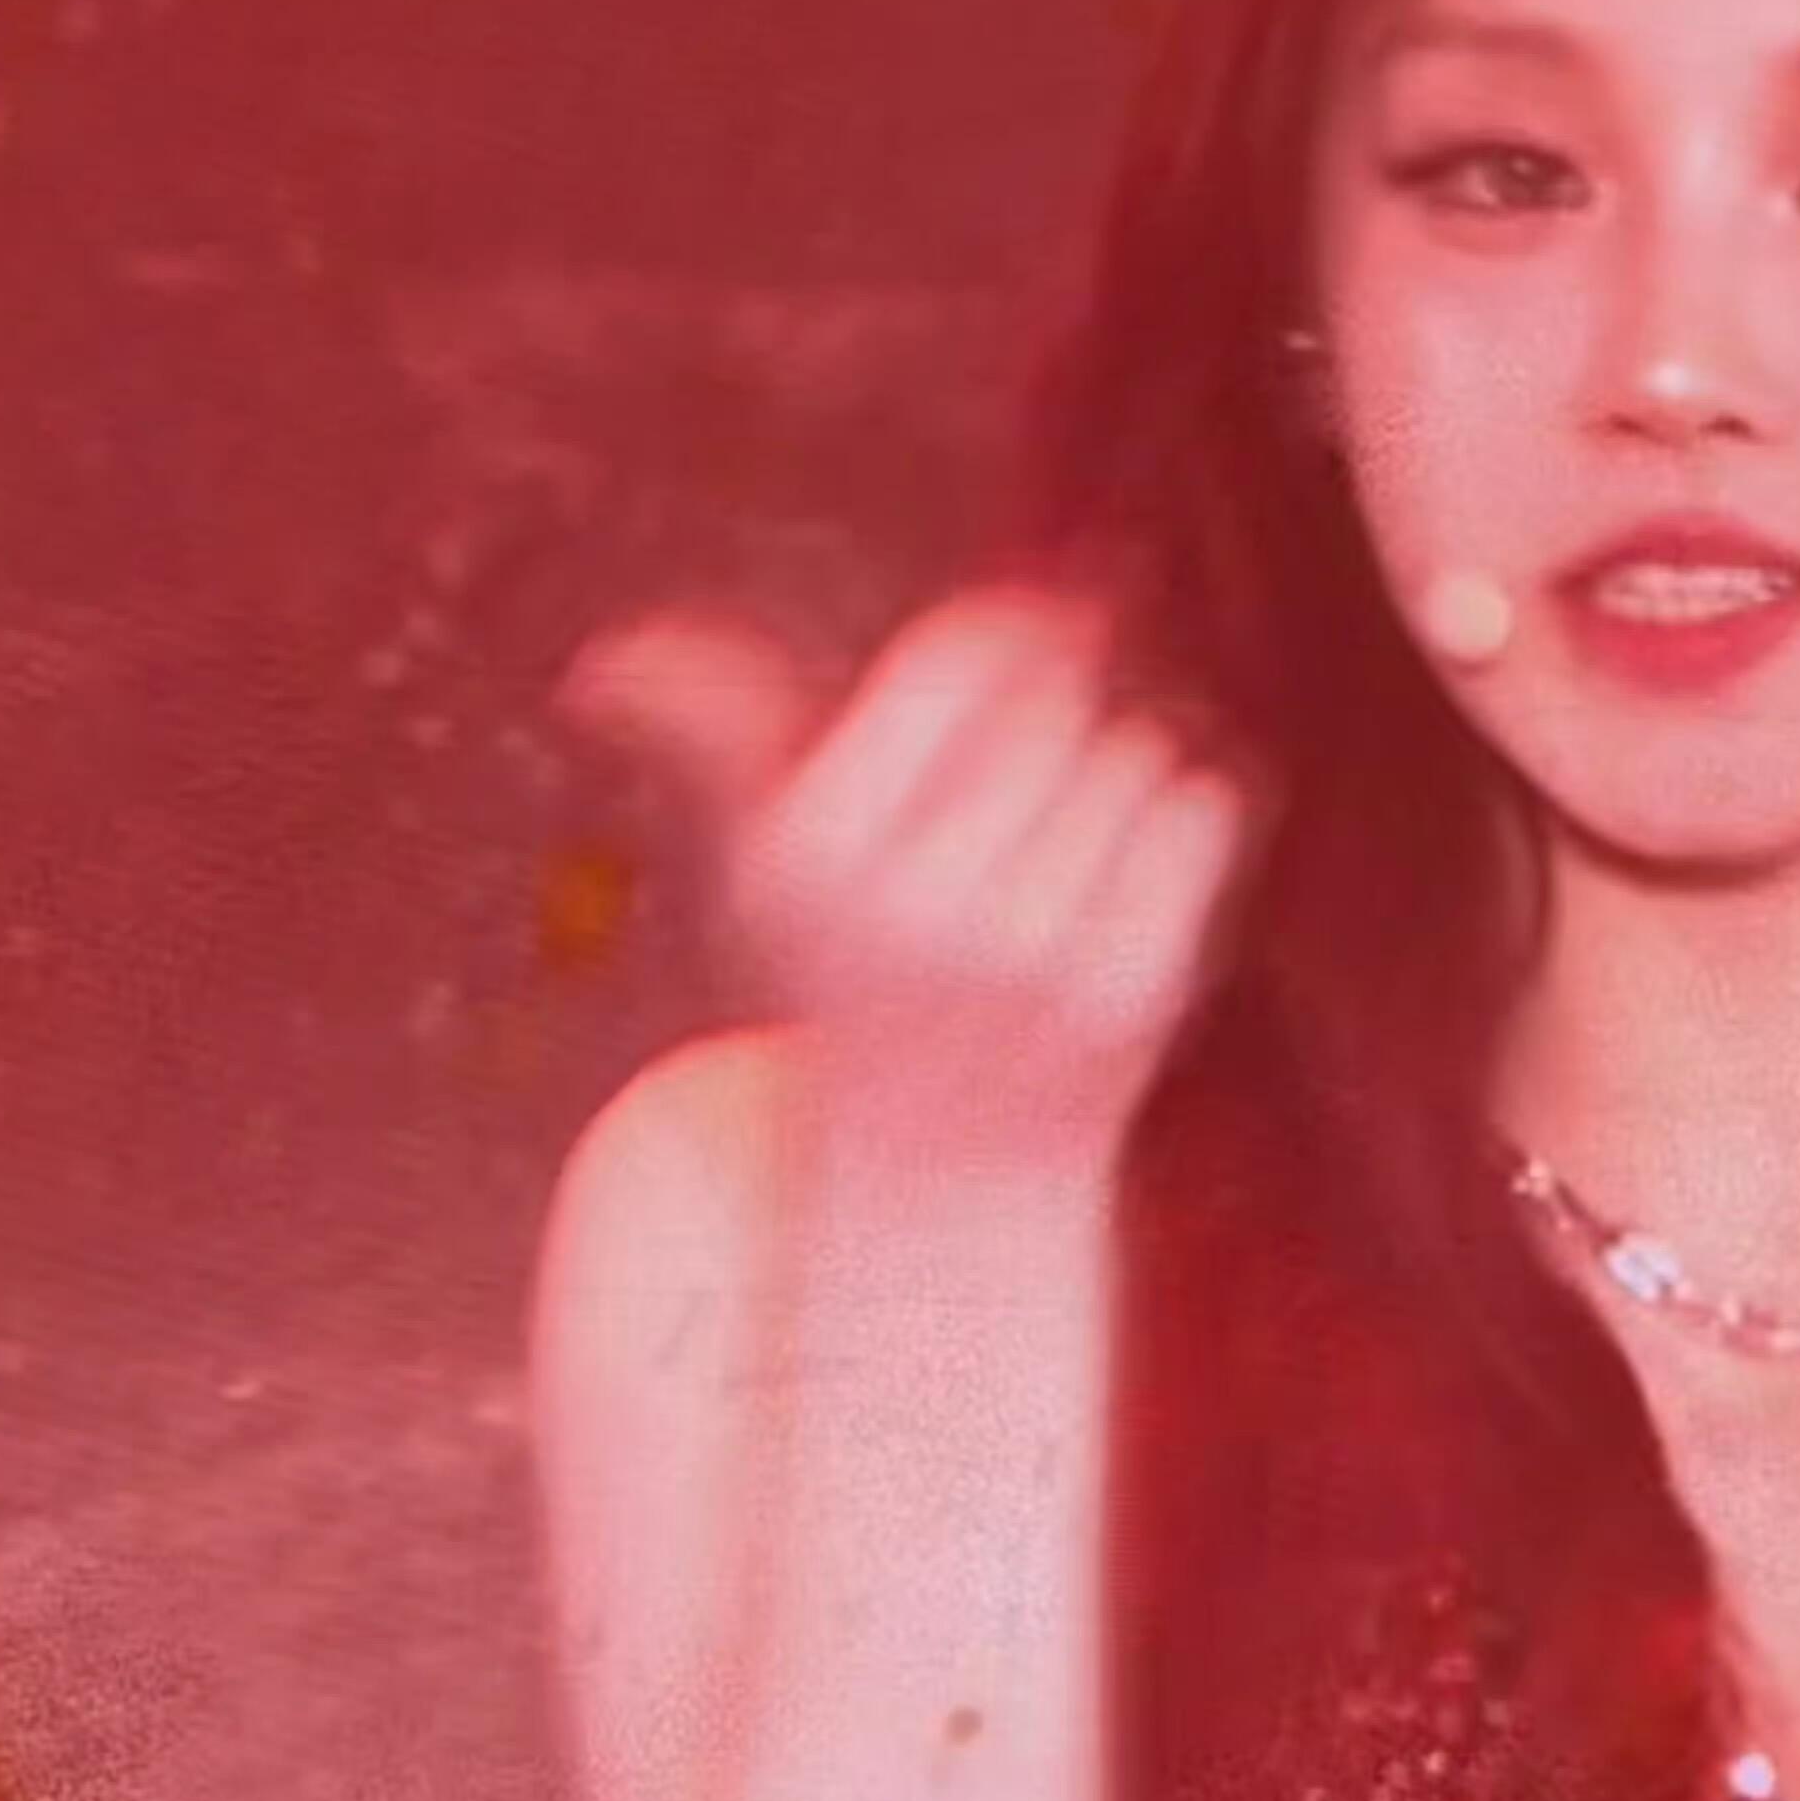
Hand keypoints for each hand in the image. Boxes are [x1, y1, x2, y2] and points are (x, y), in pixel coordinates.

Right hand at [563, 582, 1253, 1175]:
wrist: (942, 1160)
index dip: (1006, 639)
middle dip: (1053, 724)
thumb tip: (601, 668)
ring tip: (1050, 871)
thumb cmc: (854, 964)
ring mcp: (1028, 951)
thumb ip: (716, 727)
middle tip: (1013, 807)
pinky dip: (1178, 834)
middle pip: (1059, 698)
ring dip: (1114, 785)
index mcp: (816, 844)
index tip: (1012, 662)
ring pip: (1134, 751)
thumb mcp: (771, 852)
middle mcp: (916, 900)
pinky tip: (1115, 897)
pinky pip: (1198, 815)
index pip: (962, 656)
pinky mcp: (1128, 990)